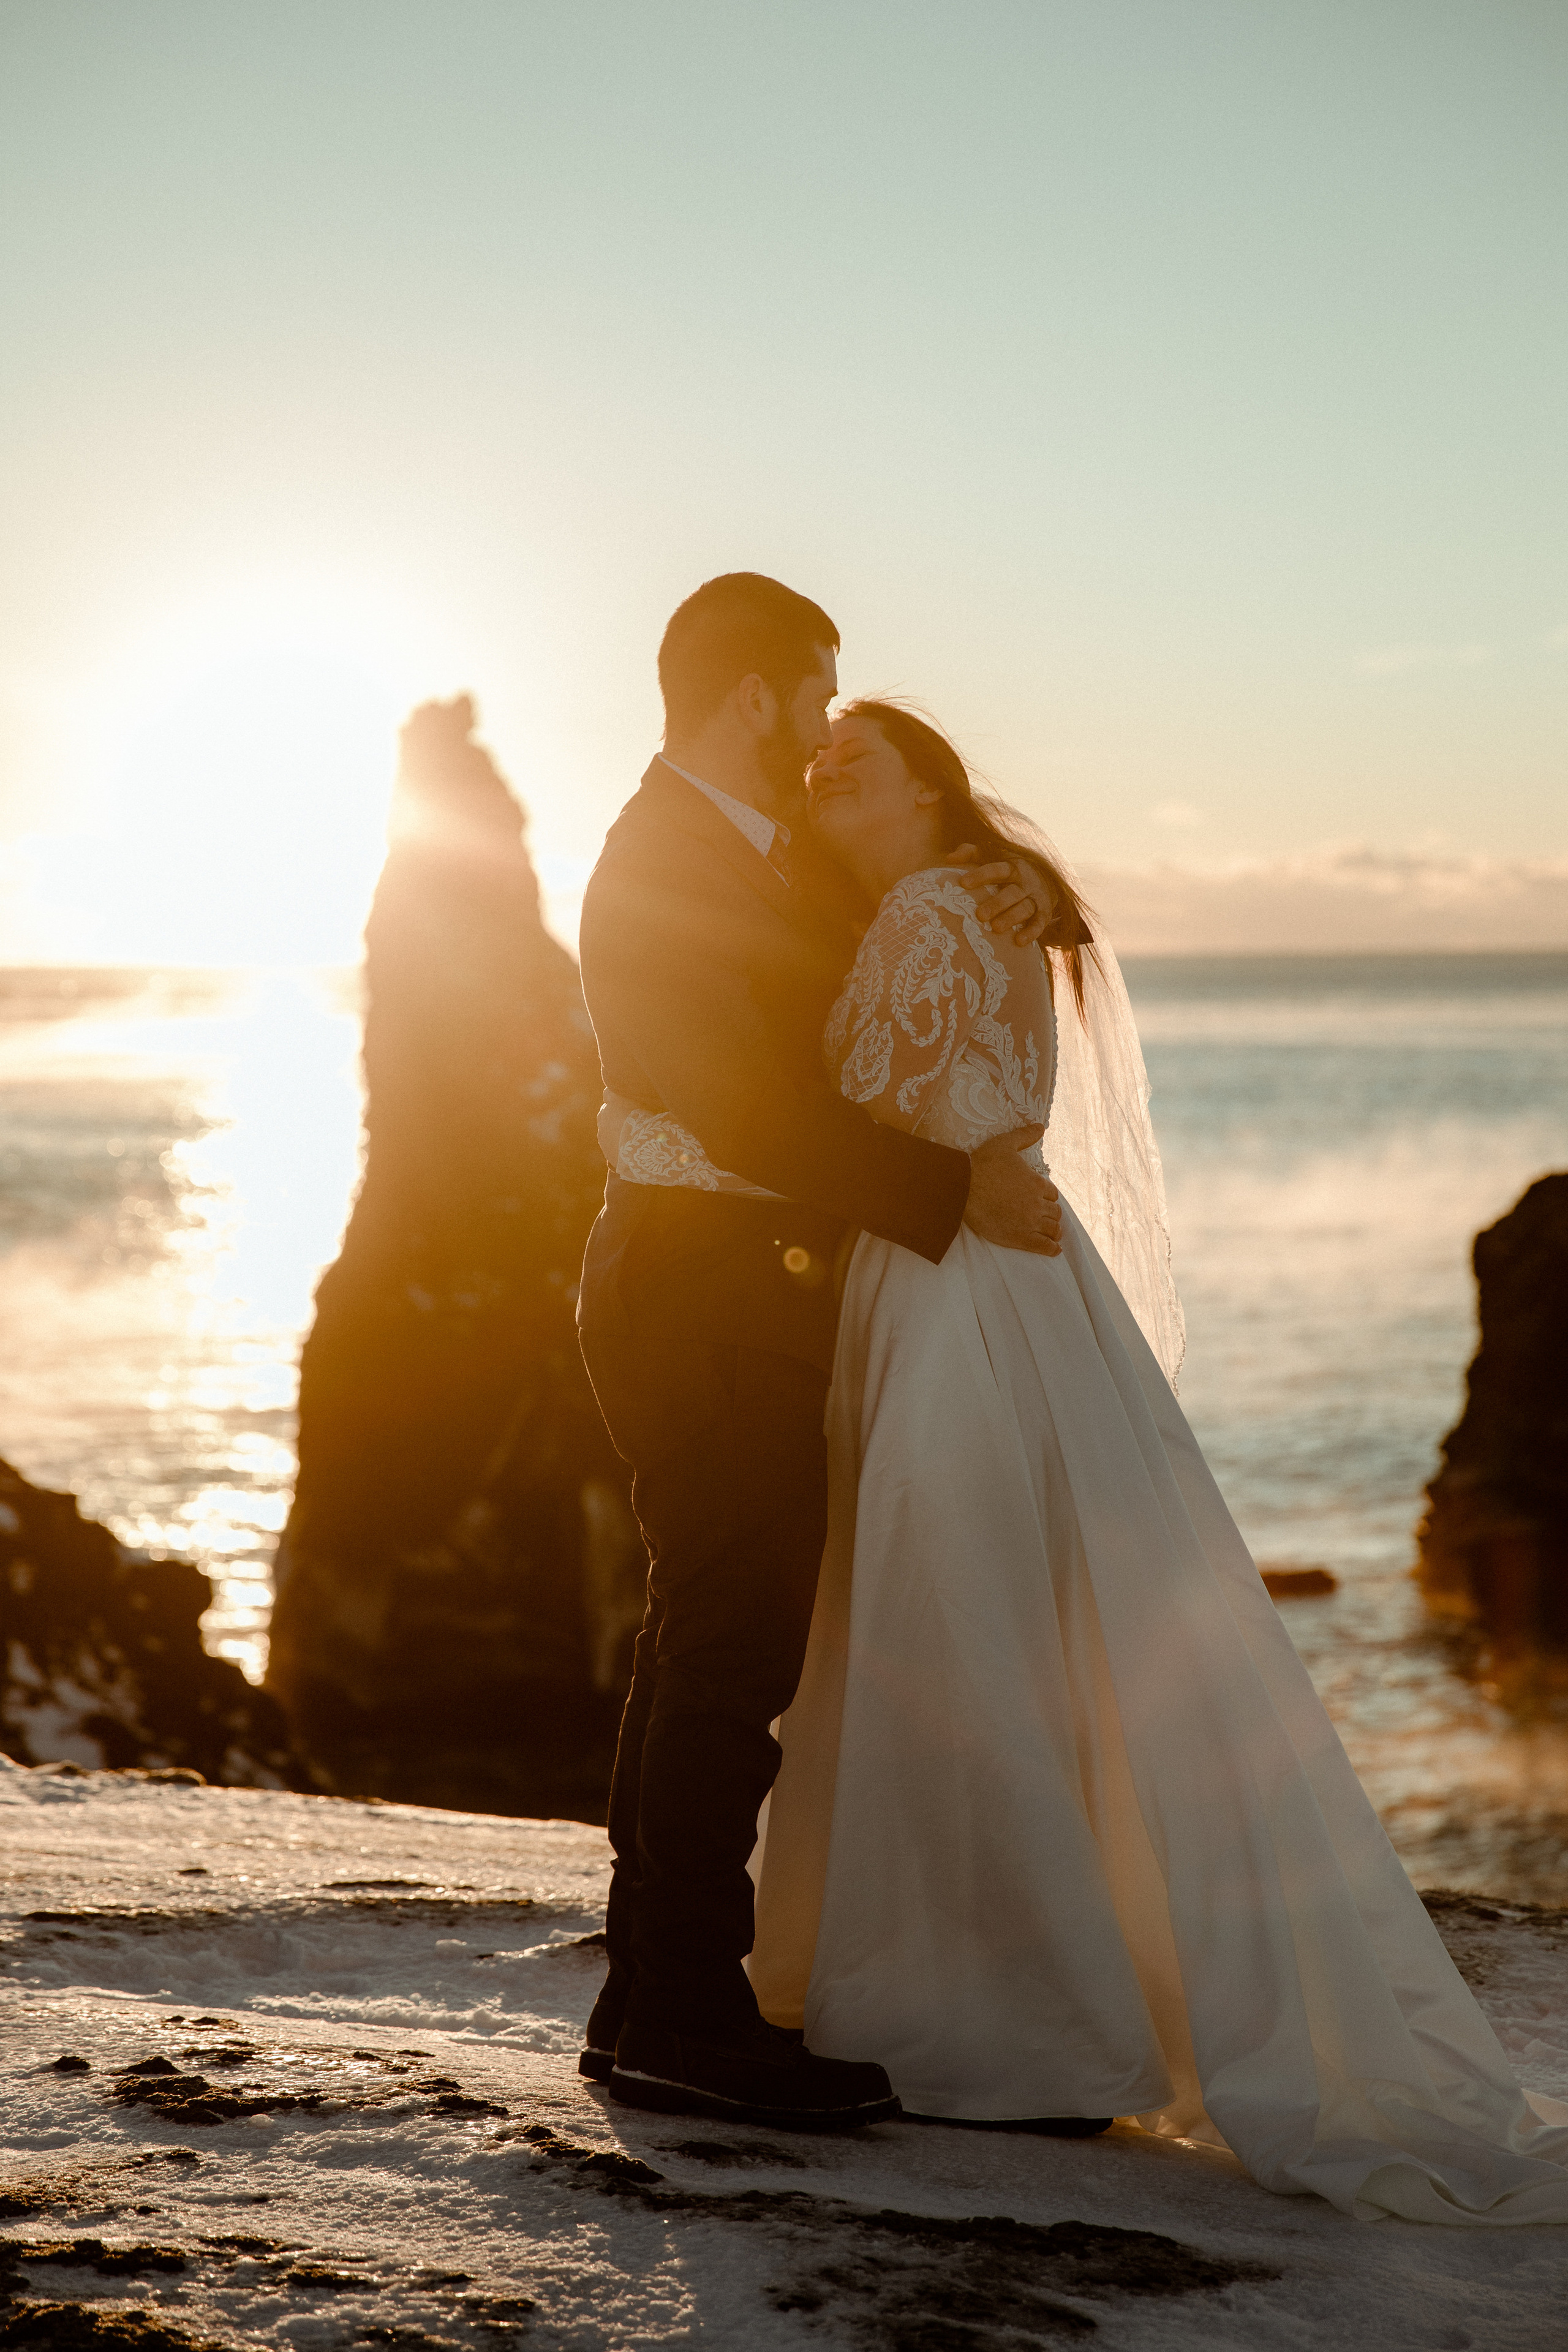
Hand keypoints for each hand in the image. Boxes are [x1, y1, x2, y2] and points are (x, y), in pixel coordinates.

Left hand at [944, 844, 1050, 946]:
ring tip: (996, 928)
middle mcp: (1025, 881)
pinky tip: (1019, 941)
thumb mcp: (993, 856)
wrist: (1047, 878)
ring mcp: (1036, 897)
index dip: (980, 875)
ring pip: (1025, 908)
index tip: (963, 883)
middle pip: (1011, 892)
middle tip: (979, 915)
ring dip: (1011, 918)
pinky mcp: (1045, 912)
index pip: (996, 869)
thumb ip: (971, 853)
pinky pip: (1039, 922)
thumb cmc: (1008, 869)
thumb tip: (949, 858)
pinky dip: (1031, 932)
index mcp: (1012, 865)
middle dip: (997, 904)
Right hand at [963, 1126, 1060, 1256]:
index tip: (1041, 1200)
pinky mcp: (1020, 1238)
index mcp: (1037, 1183)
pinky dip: (1052, 1249)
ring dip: (1054, 1231)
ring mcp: (1030, 1222)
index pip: (1052, 1194)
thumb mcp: (1005, 1144)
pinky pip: (1044, 1247)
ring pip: (1053, 1229)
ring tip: (1053, 1234)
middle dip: (1052, 1214)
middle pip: (1055, 1212)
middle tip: (1046, 1217)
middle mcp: (1037, 1203)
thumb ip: (1025, 1135)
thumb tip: (1041, 1126)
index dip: (1047, 1197)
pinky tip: (1054, 1250)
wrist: (962, 1188)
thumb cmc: (982, 1164)